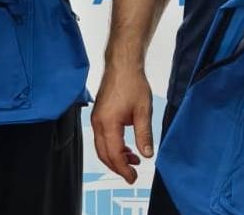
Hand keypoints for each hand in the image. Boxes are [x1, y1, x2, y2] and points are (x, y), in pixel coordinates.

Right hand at [91, 65, 153, 183]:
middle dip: (117, 167)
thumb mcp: (143, 111)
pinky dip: (112, 147)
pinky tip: (126, 147)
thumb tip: (147, 154)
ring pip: (101, 147)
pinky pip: (102, 137)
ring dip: (115, 157)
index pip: (114, 154)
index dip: (124, 169)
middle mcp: (98, 122)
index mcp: (108, 123)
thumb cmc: (132, 83)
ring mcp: (96, 118)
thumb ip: (144, 135)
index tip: (133, 177)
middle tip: (132, 175)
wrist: (122, 65)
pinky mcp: (99, 114)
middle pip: (104, 154)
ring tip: (133, 160)